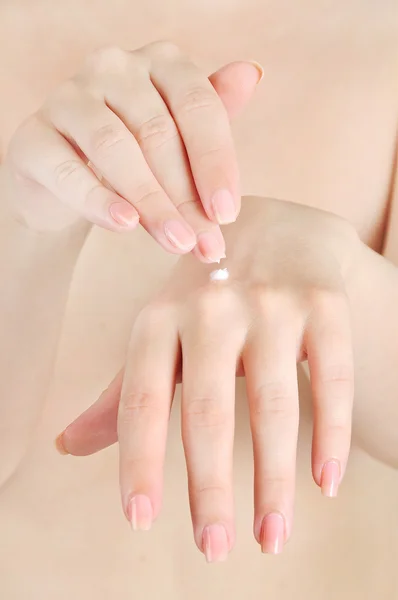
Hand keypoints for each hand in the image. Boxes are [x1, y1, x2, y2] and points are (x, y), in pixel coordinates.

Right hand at [3, 42, 261, 261]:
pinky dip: (99, 199)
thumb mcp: (180, 141)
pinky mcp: (34, 136)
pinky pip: (68, 169)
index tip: (227, 214)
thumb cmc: (136, 156)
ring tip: (176, 242)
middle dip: (186, 197)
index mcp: (160, 62)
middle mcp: (113, 67)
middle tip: (204, 245)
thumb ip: (210, 119)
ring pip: (116, 148)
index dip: (217, 163)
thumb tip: (252, 74)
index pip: (198, 106)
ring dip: (151, 202)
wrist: (67, 178)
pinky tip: (125, 224)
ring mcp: (69, 97)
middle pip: (159, 133)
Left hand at [56, 197, 360, 558]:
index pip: (141, 399)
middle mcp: (212, 306)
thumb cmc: (205, 295)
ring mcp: (272, 302)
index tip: (140, 520)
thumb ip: (121, 391)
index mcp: (159, 318)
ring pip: (273, 403)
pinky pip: (330, 379)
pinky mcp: (323, 304)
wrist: (274, 228)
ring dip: (272, 480)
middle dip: (209, 488)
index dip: (139, 461)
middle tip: (212, 549)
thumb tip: (67, 446)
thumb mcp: (159, 332)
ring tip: (271, 534)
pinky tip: (325, 482)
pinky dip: (329, 434)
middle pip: (208, 411)